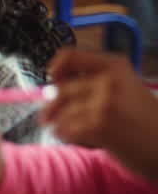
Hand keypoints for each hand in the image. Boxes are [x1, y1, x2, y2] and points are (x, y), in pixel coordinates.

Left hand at [44, 48, 157, 181]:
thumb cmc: (145, 118)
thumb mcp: (127, 87)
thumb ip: (95, 80)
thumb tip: (52, 85)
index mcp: (114, 65)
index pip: (70, 56)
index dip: (56, 68)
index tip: (53, 80)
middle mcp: (109, 81)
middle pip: (61, 90)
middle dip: (51, 107)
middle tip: (47, 117)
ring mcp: (104, 103)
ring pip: (62, 112)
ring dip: (58, 123)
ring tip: (65, 130)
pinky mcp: (100, 126)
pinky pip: (66, 128)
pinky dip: (64, 134)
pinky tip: (72, 137)